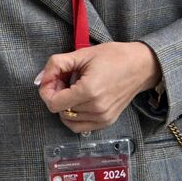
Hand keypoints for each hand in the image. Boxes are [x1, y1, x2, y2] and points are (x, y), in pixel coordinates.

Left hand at [37, 42, 160, 133]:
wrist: (141, 66)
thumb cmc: (114, 56)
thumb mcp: (82, 54)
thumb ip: (57, 64)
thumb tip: (40, 79)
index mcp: (89, 91)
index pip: (53, 103)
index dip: (46, 91)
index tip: (53, 79)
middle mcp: (96, 108)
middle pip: (59, 111)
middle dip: (56, 95)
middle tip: (65, 79)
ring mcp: (102, 118)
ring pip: (68, 119)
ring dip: (65, 106)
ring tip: (74, 90)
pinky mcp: (106, 122)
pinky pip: (80, 126)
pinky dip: (74, 116)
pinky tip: (80, 101)